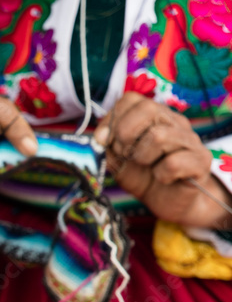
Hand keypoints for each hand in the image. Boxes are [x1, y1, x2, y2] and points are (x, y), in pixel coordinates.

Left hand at [94, 92, 231, 229]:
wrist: (167, 201)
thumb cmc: (141, 176)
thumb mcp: (115, 160)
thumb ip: (105, 146)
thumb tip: (99, 137)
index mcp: (152, 116)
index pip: (131, 100)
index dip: (112, 121)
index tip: (106, 143)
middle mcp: (173, 121)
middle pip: (147, 109)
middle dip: (125, 135)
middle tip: (125, 154)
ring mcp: (190, 139)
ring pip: (159, 135)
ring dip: (142, 157)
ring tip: (146, 166)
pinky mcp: (201, 160)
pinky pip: (173, 163)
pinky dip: (161, 175)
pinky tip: (163, 178)